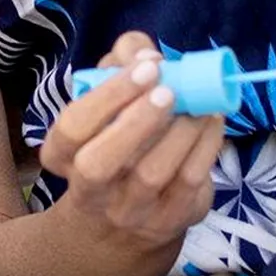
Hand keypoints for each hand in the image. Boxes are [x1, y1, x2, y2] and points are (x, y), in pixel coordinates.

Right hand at [37, 35, 222, 260]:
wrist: (126, 218)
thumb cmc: (115, 141)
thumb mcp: (107, 101)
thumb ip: (119, 64)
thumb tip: (146, 55)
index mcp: (63, 156)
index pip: (71, 128)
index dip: (107, 97)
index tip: (145, 68)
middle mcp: (89, 190)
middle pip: (98, 164)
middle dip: (136, 122)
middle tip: (168, 90)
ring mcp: (128, 211)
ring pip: (151, 174)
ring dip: (180, 131)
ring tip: (200, 103)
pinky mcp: (169, 220)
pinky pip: (188, 183)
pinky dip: (205, 146)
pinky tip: (213, 120)